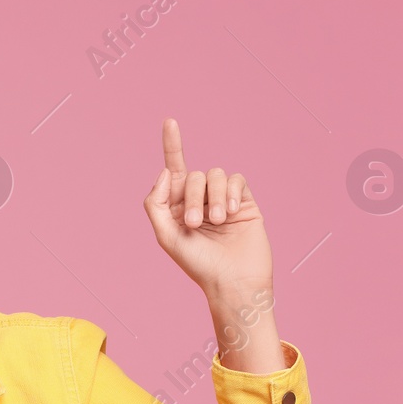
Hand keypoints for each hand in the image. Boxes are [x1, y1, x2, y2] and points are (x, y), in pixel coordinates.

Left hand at [141, 118, 273, 298]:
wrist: (234, 282)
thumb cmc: (199, 265)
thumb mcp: (166, 236)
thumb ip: (156, 203)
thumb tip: (165, 171)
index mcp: (178, 207)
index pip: (174, 170)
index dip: (172, 145)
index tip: (170, 121)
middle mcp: (200, 200)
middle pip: (192, 176)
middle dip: (193, 196)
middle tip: (196, 224)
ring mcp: (224, 200)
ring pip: (216, 175)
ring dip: (215, 197)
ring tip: (219, 221)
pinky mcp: (246, 202)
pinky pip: (238, 180)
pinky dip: (233, 192)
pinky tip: (234, 211)